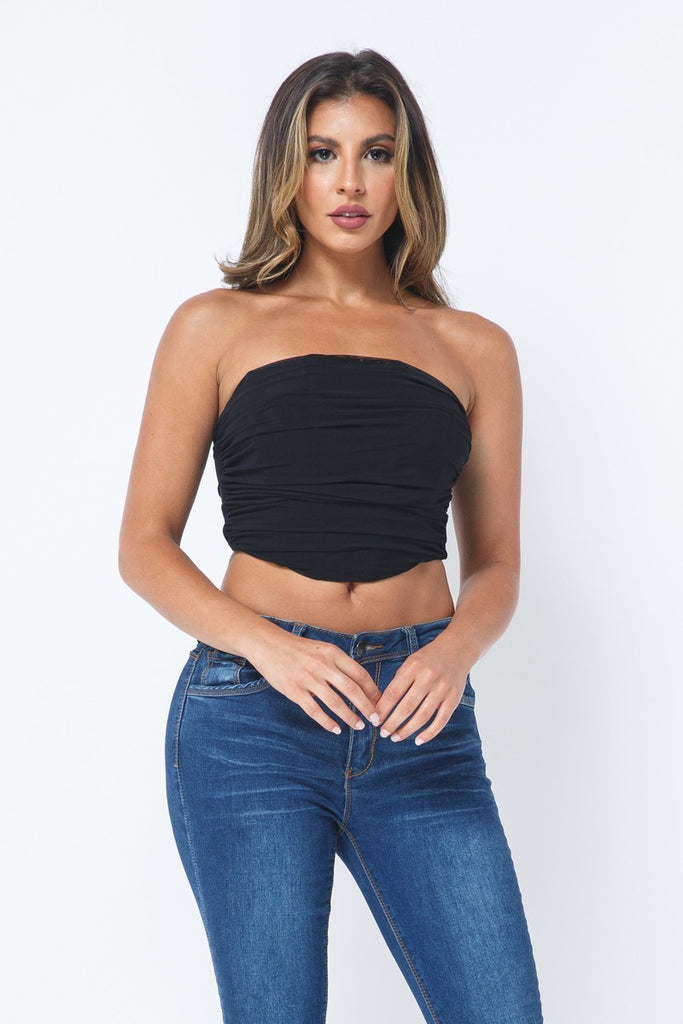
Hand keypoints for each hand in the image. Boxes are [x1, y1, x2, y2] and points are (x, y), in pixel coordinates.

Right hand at [254, 634, 381, 734]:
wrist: (268, 645)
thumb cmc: (298, 649)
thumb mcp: (323, 649)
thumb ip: (339, 663)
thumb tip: (360, 683)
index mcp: (333, 653)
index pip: (360, 674)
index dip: (372, 691)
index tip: (380, 703)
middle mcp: (323, 665)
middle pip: (351, 690)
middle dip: (366, 707)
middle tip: (375, 720)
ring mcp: (308, 678)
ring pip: (335, 702)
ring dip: (350, 717)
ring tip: (359, 726)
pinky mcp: (294, 690)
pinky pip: (315, 710)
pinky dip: (327, 722)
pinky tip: (336, 729)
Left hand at [371, 637, 469, 744]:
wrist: (457, 649)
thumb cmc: (428, 659)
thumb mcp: (410, 663)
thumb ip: (399, 682)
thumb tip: (382, 707)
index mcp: (413, 668)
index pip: (394, 693)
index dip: (383, 709)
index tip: (375, 720)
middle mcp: (428, 678)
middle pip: (407, 707)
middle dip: (392, 723)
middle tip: (384, 733)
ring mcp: (442, 689)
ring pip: (422, 716)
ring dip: (407, 730)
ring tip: (396, 737)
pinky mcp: (454, 699)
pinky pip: (441, 720)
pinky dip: (429, 733)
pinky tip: (418, 740)